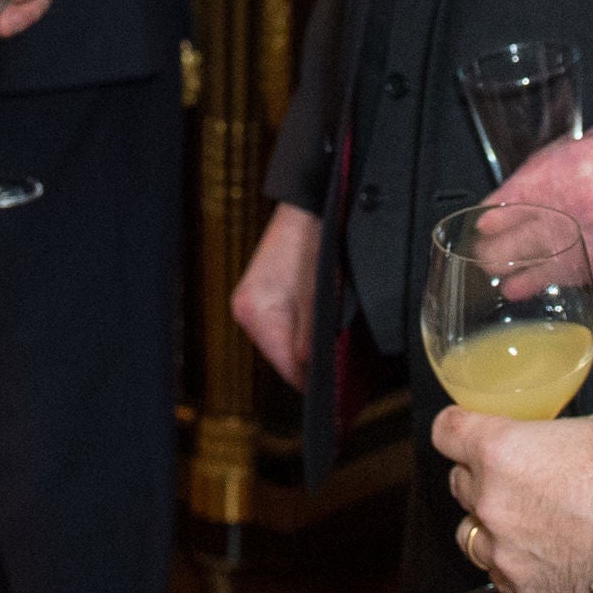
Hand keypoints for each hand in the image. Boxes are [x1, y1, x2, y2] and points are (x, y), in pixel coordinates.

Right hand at [231, 201, 322, 388]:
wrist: (311, 202)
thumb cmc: (315, 239)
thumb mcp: (320, 294)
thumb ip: (311, 337)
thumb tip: (309, 373)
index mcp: (254, 312)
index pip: (286, 368)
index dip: (314, 381)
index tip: (340, 390)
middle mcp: (247, 309)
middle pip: (284, 357)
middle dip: (311, 360)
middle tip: (345, 359)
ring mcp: (254, 301)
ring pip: (286, 341)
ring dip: (309, 342)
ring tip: (337, 333)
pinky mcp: (264, 293)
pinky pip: (286, 323)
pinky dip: (304, 325)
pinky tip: (323, 316)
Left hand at [434, 406, 592, 592]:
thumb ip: (565, 436)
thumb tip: (567, 444)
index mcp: (501, 450)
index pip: (447, 432)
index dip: (457, 428)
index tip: (462, 430)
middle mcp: (490, 501)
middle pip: (459, 484)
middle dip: (481, 479)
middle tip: (515, 479)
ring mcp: (503, 551)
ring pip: (472, 536)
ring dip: (491, 528)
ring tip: (527, 526)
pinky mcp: (523, 590)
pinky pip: (502, 576)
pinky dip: (517, 567)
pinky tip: (548, 561)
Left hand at [493, 106, 592, 281]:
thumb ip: (571, 155)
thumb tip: (543, 175)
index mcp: (578, 165)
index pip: (518, 193)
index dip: (494, 209)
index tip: (483, 216)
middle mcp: (586, 209)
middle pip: (524, 233)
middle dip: (497, 245)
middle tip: (480, 250)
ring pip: (547, 262)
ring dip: (518, 271)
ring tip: (498, 277)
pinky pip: (580, 274)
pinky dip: (553, 281)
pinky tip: (533, 288)